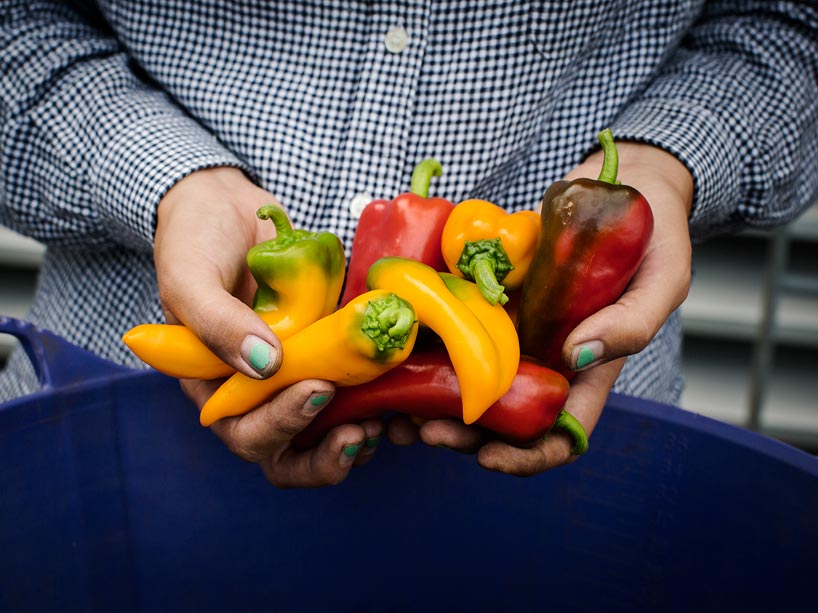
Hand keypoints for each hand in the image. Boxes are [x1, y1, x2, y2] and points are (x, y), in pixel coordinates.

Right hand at [155, 167, 378, 485]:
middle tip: (359, 431)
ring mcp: (296, 372)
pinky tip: (394, 388)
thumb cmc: (196, 239)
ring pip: (323, 432)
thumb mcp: (190, 275)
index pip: (245, 433)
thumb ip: (215, 322)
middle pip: (287, 453)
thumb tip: (264, 365)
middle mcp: (257, 389)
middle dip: (324, 456)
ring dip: (354, 438)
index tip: (317, 388)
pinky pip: (352, 391)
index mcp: (215, 386)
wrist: (227, 205)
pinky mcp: (328, 351)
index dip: (281, 426)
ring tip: (382, 420)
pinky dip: (374, 399)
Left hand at [388, 142, 693, 475]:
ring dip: (432, 405)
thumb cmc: (656, 236)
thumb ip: (632, 323)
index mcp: (588, 371)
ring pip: (469, 384)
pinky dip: (426, 350)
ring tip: (396, 413)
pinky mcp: (488, 300)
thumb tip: (577, 355)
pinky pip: (455, 330)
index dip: (526, 459)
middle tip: (424, 430)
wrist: (620, 186)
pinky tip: (397, 356)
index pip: (560, 434)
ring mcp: (514, 331)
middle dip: (463, 435)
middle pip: (502, 420)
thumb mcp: (663, 280)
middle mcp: (546, 359)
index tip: (487, 459)